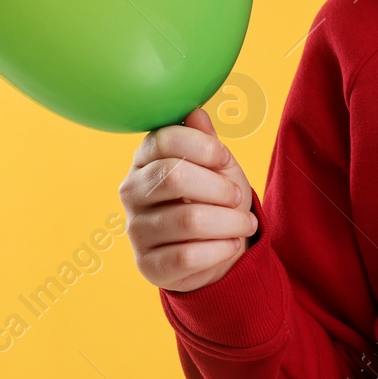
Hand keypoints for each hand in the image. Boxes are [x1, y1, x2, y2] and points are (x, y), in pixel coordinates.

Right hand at [119, 107, 257, 292]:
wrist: (214, 250)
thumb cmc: (214, 199)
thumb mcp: (218, 166)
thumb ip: (206, 141)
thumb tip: (195, 113)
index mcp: (145, 159)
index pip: (164, 139)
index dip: (202, 146)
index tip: (223, 158)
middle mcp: (132, 192)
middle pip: (174, 177)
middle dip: (219, 187)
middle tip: (239, 196)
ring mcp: (136, 230)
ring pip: (188, 220)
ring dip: (229, 222)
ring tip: (245, 223)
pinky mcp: (148, 265)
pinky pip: (188, 256)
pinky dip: (220, 249)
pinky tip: (232, 244)